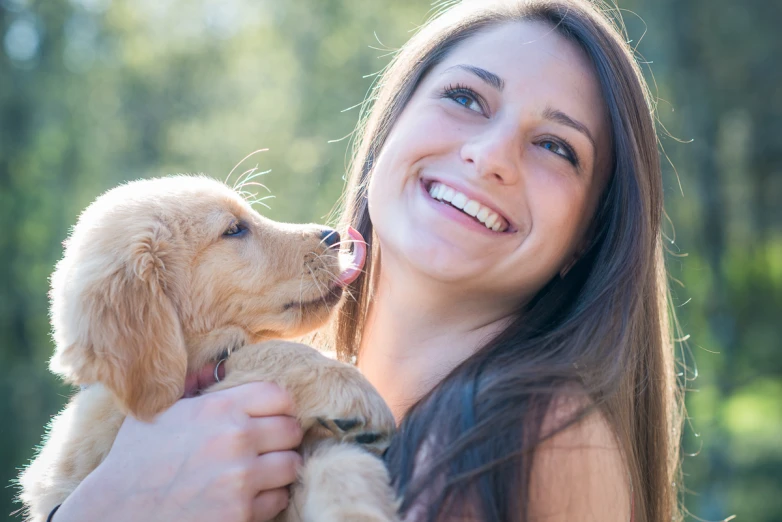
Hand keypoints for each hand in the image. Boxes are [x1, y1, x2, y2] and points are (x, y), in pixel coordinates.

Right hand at [54, 381, 302, 521]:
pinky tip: (248, 496)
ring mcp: (241, 478)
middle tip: (269, 446)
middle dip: (282, 438)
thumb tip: (219, 366)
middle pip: (292, 430)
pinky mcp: (240, 513)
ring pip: (292, 465)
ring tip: (262, 471)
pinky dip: (268, 499)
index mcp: (220, 408)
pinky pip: (278, 500)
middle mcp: (236, 439)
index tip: (270, 417)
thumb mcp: (160, 412)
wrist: (114, 512)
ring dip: (280, 468)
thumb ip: (195, 385)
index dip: (278, 407)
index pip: (280, 396)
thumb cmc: (135, 458)